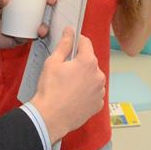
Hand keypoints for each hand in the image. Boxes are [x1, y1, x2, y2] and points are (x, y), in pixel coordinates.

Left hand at [0, 0, 55, 48]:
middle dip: (52, 12)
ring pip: (39, 27)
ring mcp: (24, 27)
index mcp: (22, 2)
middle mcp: (26, 14)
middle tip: (50, 12)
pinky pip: (30, 38)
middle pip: (43, 12)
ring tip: (41, 30)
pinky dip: (34, 38)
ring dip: (44, 28)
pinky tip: (35, 37)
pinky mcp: (19, 39)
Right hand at [30, 28, 104, 143]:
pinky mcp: (98, 104)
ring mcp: (100, 91)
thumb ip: (64, 44)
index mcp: (88, 62)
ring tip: (68, 86)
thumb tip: (69, 31)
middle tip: (64, 70)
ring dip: (84, 77)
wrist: (50, 118)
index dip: (76, 41)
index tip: (69, 44)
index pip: (86, 42)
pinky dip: (86, 92)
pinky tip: (73, 96)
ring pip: (92, 77)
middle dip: (79, 62)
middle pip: (89, 61)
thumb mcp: (53, 62)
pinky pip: (94, 92)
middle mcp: (98, 75)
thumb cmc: (50, 90)